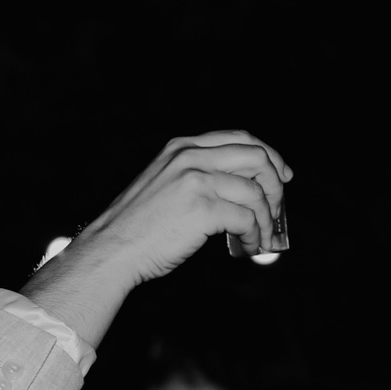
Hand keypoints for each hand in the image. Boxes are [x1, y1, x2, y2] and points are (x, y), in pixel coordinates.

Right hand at [51, 131, 290, 290]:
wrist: (110, 250)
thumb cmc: (134, 228)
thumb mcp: (162, 184)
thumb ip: (194, 176)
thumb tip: (237, 190)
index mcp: (181, 148)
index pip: (239, 138)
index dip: (268, 156)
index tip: (281, 175)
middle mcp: (190, 157)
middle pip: (256, 157)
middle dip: (275, 184)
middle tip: (278, 208)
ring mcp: (196, 181)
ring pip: (255, 191)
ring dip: (267, 218)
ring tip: (263, 237)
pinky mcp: (202, 209)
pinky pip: (246, 218)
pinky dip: (255, 234)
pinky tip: (250, 245)